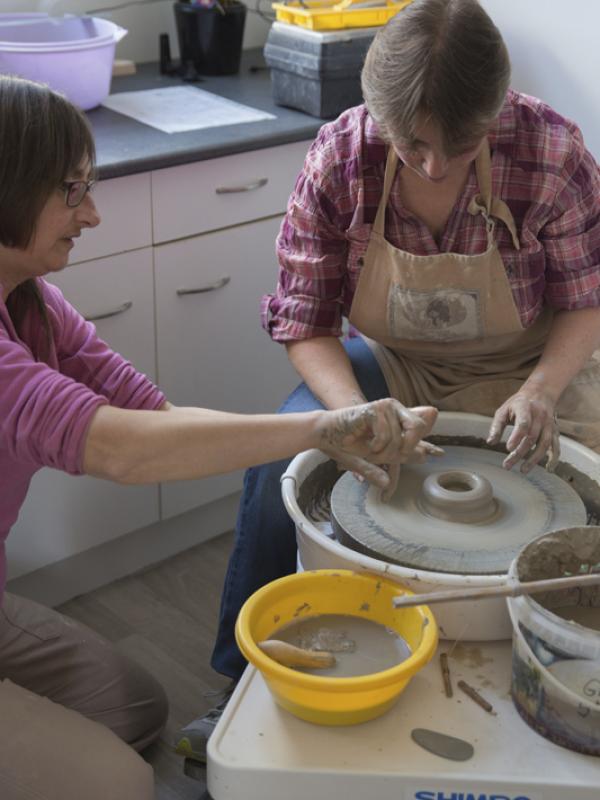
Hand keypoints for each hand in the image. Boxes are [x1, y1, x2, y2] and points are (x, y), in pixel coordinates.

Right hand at [317, 400, 439, 496]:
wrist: (325, 434)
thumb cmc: (348, 444)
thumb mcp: (378, 454)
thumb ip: (399, 454)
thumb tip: (423, 455)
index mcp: (397, 419)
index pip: (420, 425)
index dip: (430, 437)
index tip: (440, 453)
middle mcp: (395, 410)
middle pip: (418, 428)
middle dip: (406, 449)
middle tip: (387, 455)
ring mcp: (386, 407)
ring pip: (400, 439)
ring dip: (384, 452)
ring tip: (370, 450)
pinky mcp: (376, 408)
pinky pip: (386, 435)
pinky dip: (376, 446)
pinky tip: (366, 444)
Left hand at [487, 386, 559, 472]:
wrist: (541, 393)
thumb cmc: (517, 404)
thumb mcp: (503, 410)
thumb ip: (497, 426)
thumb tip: (490, 442)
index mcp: (525, 407)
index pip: (523, 423)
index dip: (516, 437)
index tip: (508, 449)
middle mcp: (540, 416)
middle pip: (532, 437)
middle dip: (519, 453)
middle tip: (507, 465)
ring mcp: (549, 423)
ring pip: (545, 443)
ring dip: (534, 459)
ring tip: (523, 470)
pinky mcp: (555, 430)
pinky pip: (556, 446)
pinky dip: (554, 458)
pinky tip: (548, 469)